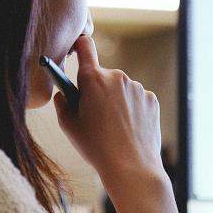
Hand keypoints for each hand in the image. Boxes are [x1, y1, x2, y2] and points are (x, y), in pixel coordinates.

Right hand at [54, 35, 167, 201]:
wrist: (131, 167)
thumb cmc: (96, 147)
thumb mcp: (69, 126)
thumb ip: (62, 103)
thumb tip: (63, 94)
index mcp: (93, 79)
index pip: (85, 46)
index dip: (80, 46)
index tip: (77, 51)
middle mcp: (116, 77)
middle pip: (102, 76)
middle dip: (96, 90)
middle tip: (93, 115)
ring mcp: (136, 88)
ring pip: (120, 89)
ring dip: (115, 101)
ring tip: (112, 128)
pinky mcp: (151, 99)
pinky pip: (136, 99)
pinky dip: (131, 110)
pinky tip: (127, 129)